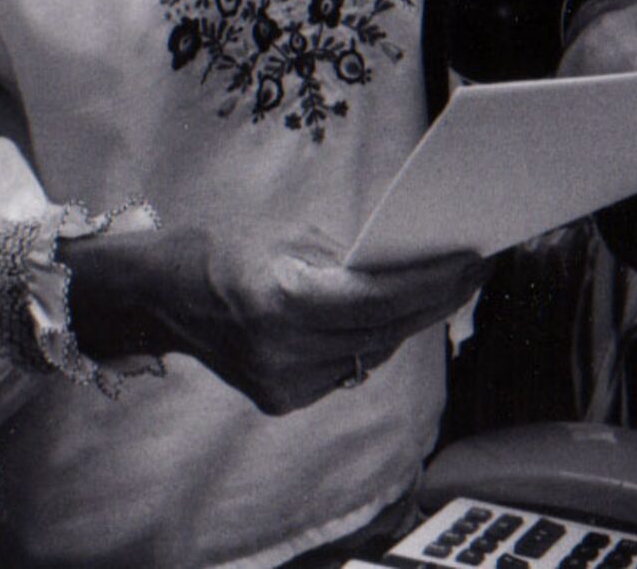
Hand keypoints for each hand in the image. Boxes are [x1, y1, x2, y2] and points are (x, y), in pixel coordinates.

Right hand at [69, 221, 484, 414]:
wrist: (162, 294)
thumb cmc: (225, 248)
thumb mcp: (287, 235)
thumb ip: (346, 258)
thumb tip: (407, 265)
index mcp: (280, 302)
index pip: (377, 299)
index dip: (431, 283)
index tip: (473, 262)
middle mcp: (282, 353)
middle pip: (382, 330)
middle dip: (432, 299)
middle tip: (474, 269)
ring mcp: (282, 385)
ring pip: (369, 353)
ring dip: (408, 321)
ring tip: (446, 287)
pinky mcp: (281, 401)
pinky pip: (346, 369)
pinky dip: (371, 341)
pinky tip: (397, 316)